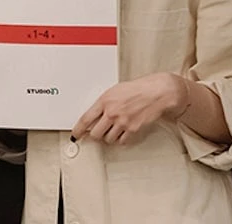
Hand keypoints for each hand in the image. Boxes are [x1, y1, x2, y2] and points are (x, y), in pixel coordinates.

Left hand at [71, 72, 188, 144]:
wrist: (155, 92)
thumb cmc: (137, 89)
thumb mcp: (114, 91)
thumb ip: (103, 103)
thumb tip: (94, 115)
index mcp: (104, 101)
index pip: (85, 119)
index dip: (78, 130)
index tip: (75, 135)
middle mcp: (112, 112)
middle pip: (95, 134)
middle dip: (95, 134)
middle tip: (98, 132)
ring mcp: (122, 122)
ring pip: (108, 139)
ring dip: (109, 137)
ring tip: (114, 128)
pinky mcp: (132, 129)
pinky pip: (121, 141)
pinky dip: (121, 139)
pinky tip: (123, 132)